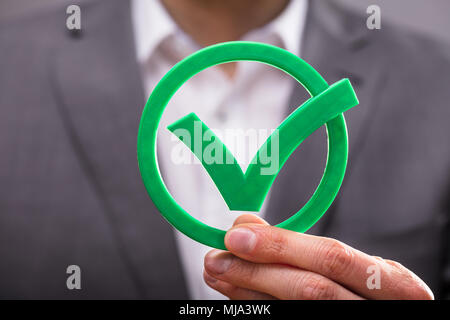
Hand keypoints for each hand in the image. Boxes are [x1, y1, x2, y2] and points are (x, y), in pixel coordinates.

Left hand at [203, 214, 433, 299]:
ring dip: (248, 291)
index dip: (281, 245)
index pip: (332, 258)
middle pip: (311, 289)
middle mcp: (376, 310)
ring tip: (217, 273)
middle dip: (256, 271)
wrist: (381, 315)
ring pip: (297, 309)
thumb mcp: (354, 266)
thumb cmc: (369, 293)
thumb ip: (302, 246)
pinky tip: (236, 295)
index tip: (236, 236)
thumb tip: (246, 225)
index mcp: (395, 284)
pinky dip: (258, 307)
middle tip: (215, 258)